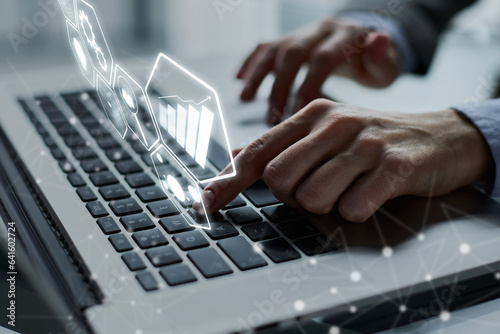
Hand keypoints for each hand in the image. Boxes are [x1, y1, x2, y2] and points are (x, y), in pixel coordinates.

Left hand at [194, 99, 492, 221]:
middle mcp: (334, 124)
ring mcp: (365, 143)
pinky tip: (371, 195)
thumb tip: (234, 158)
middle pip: (279, 178)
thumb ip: (281, 146)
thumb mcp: (326, 134)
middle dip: (292, 196)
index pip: (258, 152)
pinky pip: (353, 207)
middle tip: (319, 188)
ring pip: (313, 197)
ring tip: (349, 189)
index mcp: (311, 115)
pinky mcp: (394, 166)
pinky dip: (357, 211)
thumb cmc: (374, 140)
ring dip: (327, 205)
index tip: (207, 204)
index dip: (228, 181)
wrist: (441, 137)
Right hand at [237, 17, 399, 124]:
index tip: (296, 114)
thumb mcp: (386, 67)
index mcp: (345, 36)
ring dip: (259, 75)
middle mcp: (321, 29)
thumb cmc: (373, 66)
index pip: (322, 58)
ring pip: (275, 48)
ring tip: (246, 100)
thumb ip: (381, 59)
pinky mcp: (289, 38)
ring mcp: (302, 33)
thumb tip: (379, 40)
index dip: (307, 86)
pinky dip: (251, 61)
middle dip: (280, 86)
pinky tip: (239, 79)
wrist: (361, 46)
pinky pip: (266, 45)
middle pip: (293, 53)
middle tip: (273, 118)